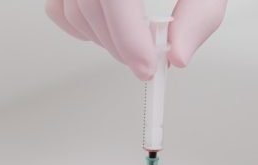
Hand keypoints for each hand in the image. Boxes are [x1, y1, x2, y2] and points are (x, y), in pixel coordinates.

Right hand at [45, 0, 226, 79]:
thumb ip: (199, 12)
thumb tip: (180, 53)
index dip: (128, 38)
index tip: (147, 65)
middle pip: (92, 8)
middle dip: (120, 45)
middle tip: (146, 61)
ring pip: (73, 11)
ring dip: (103, 39)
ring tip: (133, 45)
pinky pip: (58, 6)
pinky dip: (78, 26)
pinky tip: (105, 29)